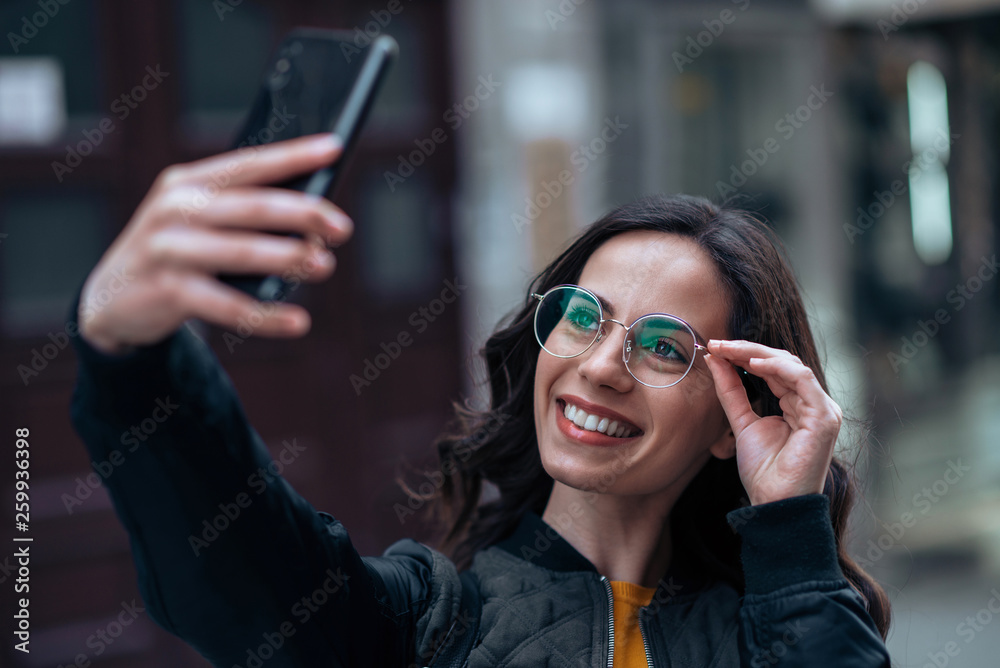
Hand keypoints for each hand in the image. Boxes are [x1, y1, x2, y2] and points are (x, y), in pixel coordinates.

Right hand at [78, 133, 352, 354]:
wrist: (110, 299)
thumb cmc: (177, 252)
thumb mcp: (198, 221)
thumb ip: (243, 213)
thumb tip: (315, 222)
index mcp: (187, 182)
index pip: (249, 163)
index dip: (293, 156)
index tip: (335, 149)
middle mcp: (175, 209)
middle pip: (252, 207)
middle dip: (303, 214)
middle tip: (343, 227)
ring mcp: (168, 249)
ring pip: (241, 252)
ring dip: (289, 259)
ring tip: (325, 265)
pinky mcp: (167, 291)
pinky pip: (228, 306)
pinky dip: (266, 316)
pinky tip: (297, 321)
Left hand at [703, 340, 840, 505]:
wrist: (774, 503)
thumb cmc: (762, 470)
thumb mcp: (740, 422)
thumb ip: (731, 391)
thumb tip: (715, 358)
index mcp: (799, 405)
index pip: (774, 369)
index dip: (744, 355)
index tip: (715, 347)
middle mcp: (814, 404)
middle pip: (783, 363)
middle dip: (747, 350)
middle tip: (718, 343)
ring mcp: (823, 409)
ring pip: (791, 365)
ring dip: (757, 353)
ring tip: (729, 349)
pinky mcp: (824, 417)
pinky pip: (802, 379)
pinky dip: (776, 367)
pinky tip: (752, 363)